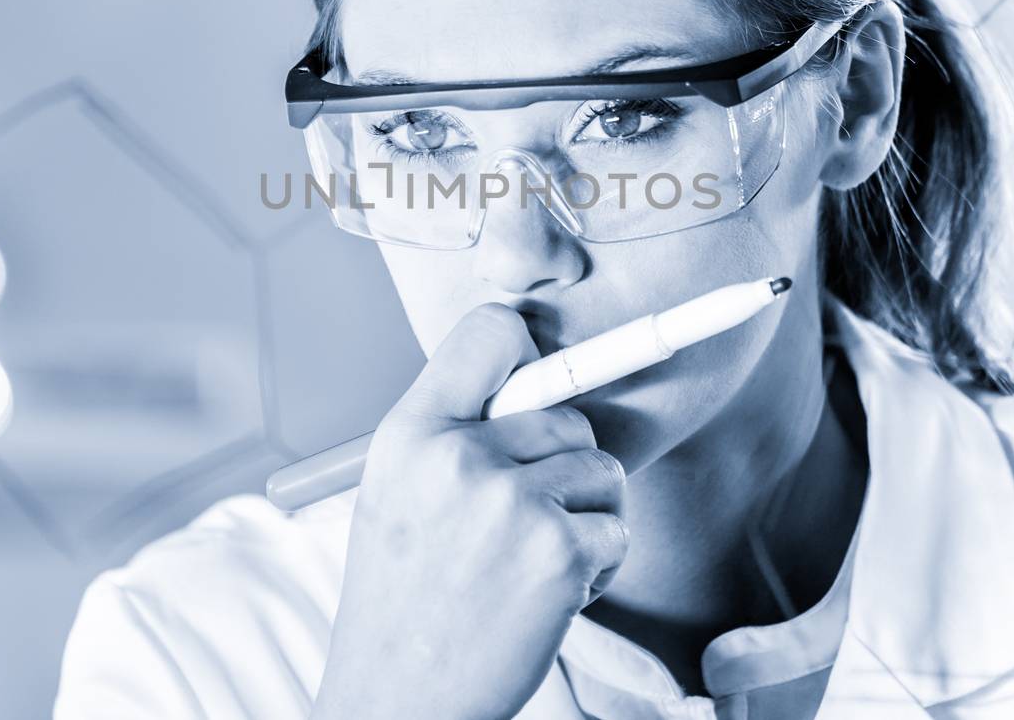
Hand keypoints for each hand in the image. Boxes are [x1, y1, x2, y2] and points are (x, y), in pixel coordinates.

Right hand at [312, 304, 629, 719]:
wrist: (399, 698)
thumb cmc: (404, 598)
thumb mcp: (397, 492)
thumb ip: (454, 433)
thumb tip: (536, 382)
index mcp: (410, 431)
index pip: (491, 331)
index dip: (527, 351)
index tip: (537, 382)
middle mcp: (458, 454)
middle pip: (567, 414)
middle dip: (565, 466)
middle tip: (523, 523)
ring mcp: (511, 500)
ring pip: (602, 470)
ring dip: (588, 517)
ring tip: (531, 564)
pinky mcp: (558, 549)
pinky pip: (616, 529)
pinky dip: (598, 566)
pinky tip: (548, 599)